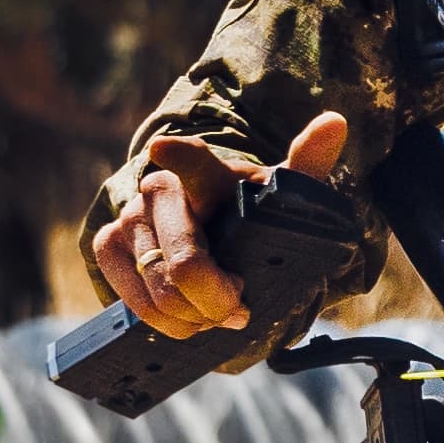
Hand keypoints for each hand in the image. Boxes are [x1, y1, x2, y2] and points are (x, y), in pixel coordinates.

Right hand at [90, 113, 347, 339]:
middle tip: (238, 311)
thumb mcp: (285, 198)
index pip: (193, 161)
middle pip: (184, 256)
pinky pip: (127, 291)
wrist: (219, 241)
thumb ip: (308, 165)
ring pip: (156, 282)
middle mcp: (161, 188)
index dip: (180, 156)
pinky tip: (185, 321)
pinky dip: (160, 319)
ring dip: (191, 314)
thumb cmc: (252, 217)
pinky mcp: (109, 245)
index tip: (164, 149)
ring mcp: (129, 216)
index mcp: (209, 175)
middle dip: (215, 296)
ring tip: (215, 315)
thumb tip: (334, 121)